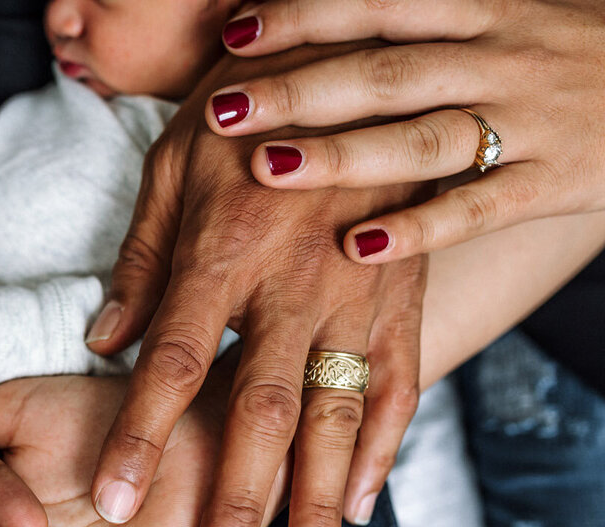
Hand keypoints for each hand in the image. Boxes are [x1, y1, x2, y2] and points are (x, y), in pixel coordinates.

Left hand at [86, 45, 428, 526]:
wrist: (353, 62)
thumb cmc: (244, 112)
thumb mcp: (174, 164)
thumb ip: (143, 260)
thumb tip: (103, 342)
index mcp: (224, 253)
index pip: (173, 363)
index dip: (139, 436)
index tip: (111, 501)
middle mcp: (296, 284)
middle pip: (262, 411)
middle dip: (239, 503)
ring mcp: (362, 294)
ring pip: (341, 414)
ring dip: (322, 503)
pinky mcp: (407, 296)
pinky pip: (402, 383)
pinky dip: (385, 449)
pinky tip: (364, 506)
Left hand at [211, 0, 604, 261]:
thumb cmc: (559, 50)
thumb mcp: (499, 14)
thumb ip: (417, 21)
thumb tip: (332, 14)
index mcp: (480, 10)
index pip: (379, 5)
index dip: (308, 13)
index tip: (237, 31)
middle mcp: (500, 58)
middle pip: (385, 73)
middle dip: (299, 88)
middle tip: (223, 107)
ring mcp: (529, 121)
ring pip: (425, 139)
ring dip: (343, 154)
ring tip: (268, 168)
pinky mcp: (554, 182)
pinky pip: (478, 208)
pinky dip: (419, 228)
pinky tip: (358, 247)